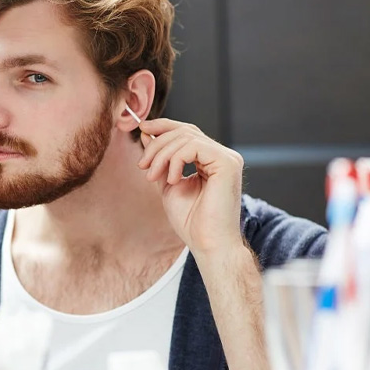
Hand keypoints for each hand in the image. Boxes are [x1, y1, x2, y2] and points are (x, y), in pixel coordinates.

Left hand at [137, 119, 244, 258]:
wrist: (207, 243)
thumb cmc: (191, 220)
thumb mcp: (167, 183)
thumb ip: (160, 159)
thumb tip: (147, 134)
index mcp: (211, 160)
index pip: (187, 131)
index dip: (163, 126)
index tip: (142, 128)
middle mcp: (222, 156)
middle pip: (184, 131)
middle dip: (157, 144)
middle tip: (143, 166)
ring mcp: (227, 158)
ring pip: (186, 137)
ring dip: (162, 155)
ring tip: (153, 176)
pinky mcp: (227, 163)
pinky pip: (194, 147)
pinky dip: (176, 160)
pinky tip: (172, 180)